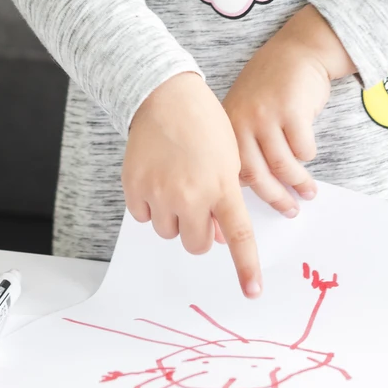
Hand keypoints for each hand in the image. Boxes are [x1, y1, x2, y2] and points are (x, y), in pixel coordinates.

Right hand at [122, 72, 261, 297]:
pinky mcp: (135, 187)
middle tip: (198, 203)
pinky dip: (149, 205)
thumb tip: (219, 237)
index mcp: (221, 186)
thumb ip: (225, 200)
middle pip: (197, 243)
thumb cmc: (203, 124)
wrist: (164, 95)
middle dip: (199, 230)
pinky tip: (156, 177)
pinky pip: (143, 217)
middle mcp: (190, 194)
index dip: (246, 267)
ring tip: (176, 181)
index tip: (253, 292)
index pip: (239, 236)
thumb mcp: (227, 159)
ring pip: (169, 232)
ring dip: (173, 217)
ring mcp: (160, 192)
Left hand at [222, 6, 354, 216]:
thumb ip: (244, 143)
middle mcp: (242, 120)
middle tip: (290, 209)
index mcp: (227, 124)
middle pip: (256, 175)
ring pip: (283, 165)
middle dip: (276, 197)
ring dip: (299, 183)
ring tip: (308, 192)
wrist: (298, 50)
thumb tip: (251, 189)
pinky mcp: (292, 111)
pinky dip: (308, 155)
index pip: (231, 171)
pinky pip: (303, 149)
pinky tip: (310, 154)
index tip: (260, 208)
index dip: (247, 195)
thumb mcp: (246, 109)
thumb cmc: (272, 85)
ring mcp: (266, 115)